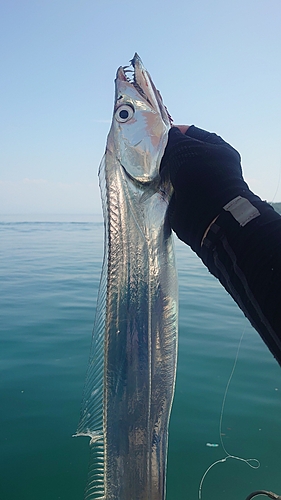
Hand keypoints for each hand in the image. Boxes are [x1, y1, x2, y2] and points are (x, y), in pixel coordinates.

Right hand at [161, 125, 257, 252]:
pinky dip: (164, 190)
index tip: (158, 135)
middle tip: (151, 153)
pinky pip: (172, 191)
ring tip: (150, 170)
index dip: (176, 132)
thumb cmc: (200, 175)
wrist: (205, 213)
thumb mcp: (185, 147)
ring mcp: (201, 185)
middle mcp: (211, 166)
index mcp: (217, 148)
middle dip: (168, 154)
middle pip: (183, 155)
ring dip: (164, 173)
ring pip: (176, 174)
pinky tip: (153, 186)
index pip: (193, 133)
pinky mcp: (189, 201)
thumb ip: (175, 138)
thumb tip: (170, 135)